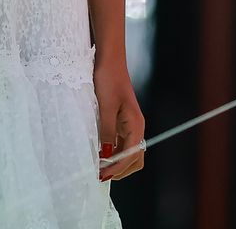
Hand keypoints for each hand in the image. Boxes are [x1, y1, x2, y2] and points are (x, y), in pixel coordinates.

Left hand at [94, 54, 144, 181]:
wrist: (110, 60)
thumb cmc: (108, 79)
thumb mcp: (105, 106)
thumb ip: (107, 131)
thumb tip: (107, 155)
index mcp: (136, 124)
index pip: (131, 155)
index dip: (117, 168)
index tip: (101, 175)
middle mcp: (136, 127)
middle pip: (135, 159)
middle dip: (120, 170)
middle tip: (99, 175)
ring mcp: (130, 126)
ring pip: (129, 154)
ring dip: (117, 164)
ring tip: (98, 168)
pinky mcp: (122, 123)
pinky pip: (122, 145)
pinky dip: (113, 155)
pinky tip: (99, 155)